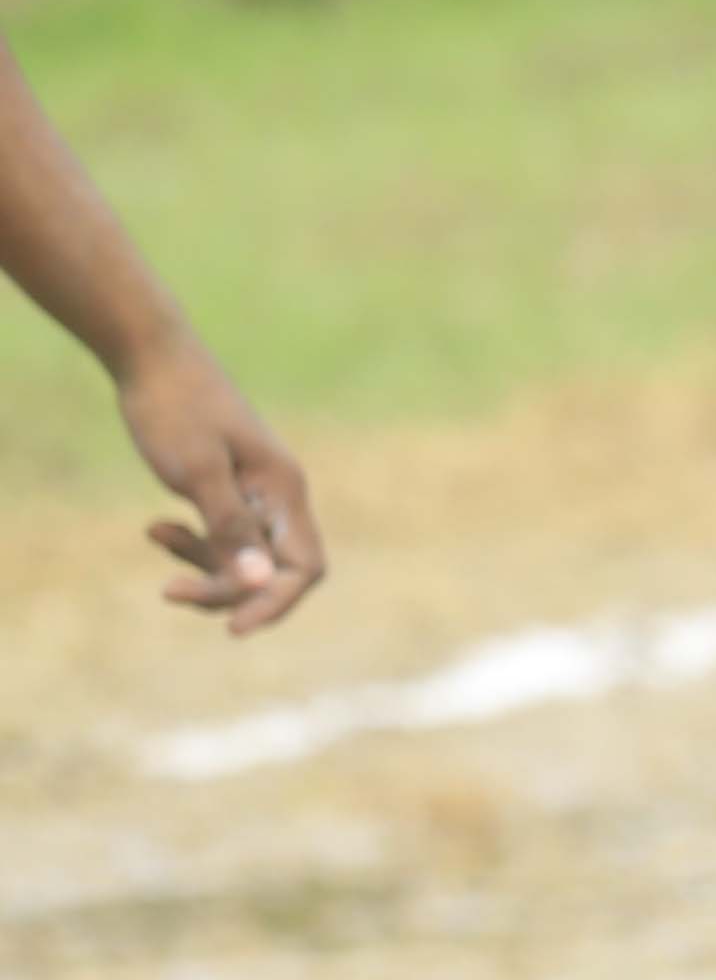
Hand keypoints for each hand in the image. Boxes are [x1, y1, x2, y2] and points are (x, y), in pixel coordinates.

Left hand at [121, 345, 319, 635]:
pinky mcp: (228, 487)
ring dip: (203, 564)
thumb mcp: (197, 471)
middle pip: (272, 570)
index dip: (272, 602)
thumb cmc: (174, 406)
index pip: (301, 568)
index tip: (232, 628)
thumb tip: (257, 582)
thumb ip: (230, 527)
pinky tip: (156, 526)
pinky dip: (192, 541)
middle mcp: (279, 496)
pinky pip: (222, 535)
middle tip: (171, 591)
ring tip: (155, 535)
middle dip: (226, 588)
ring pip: (243, 556)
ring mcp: (255, 492)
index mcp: (284, 491)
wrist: (150, 351)